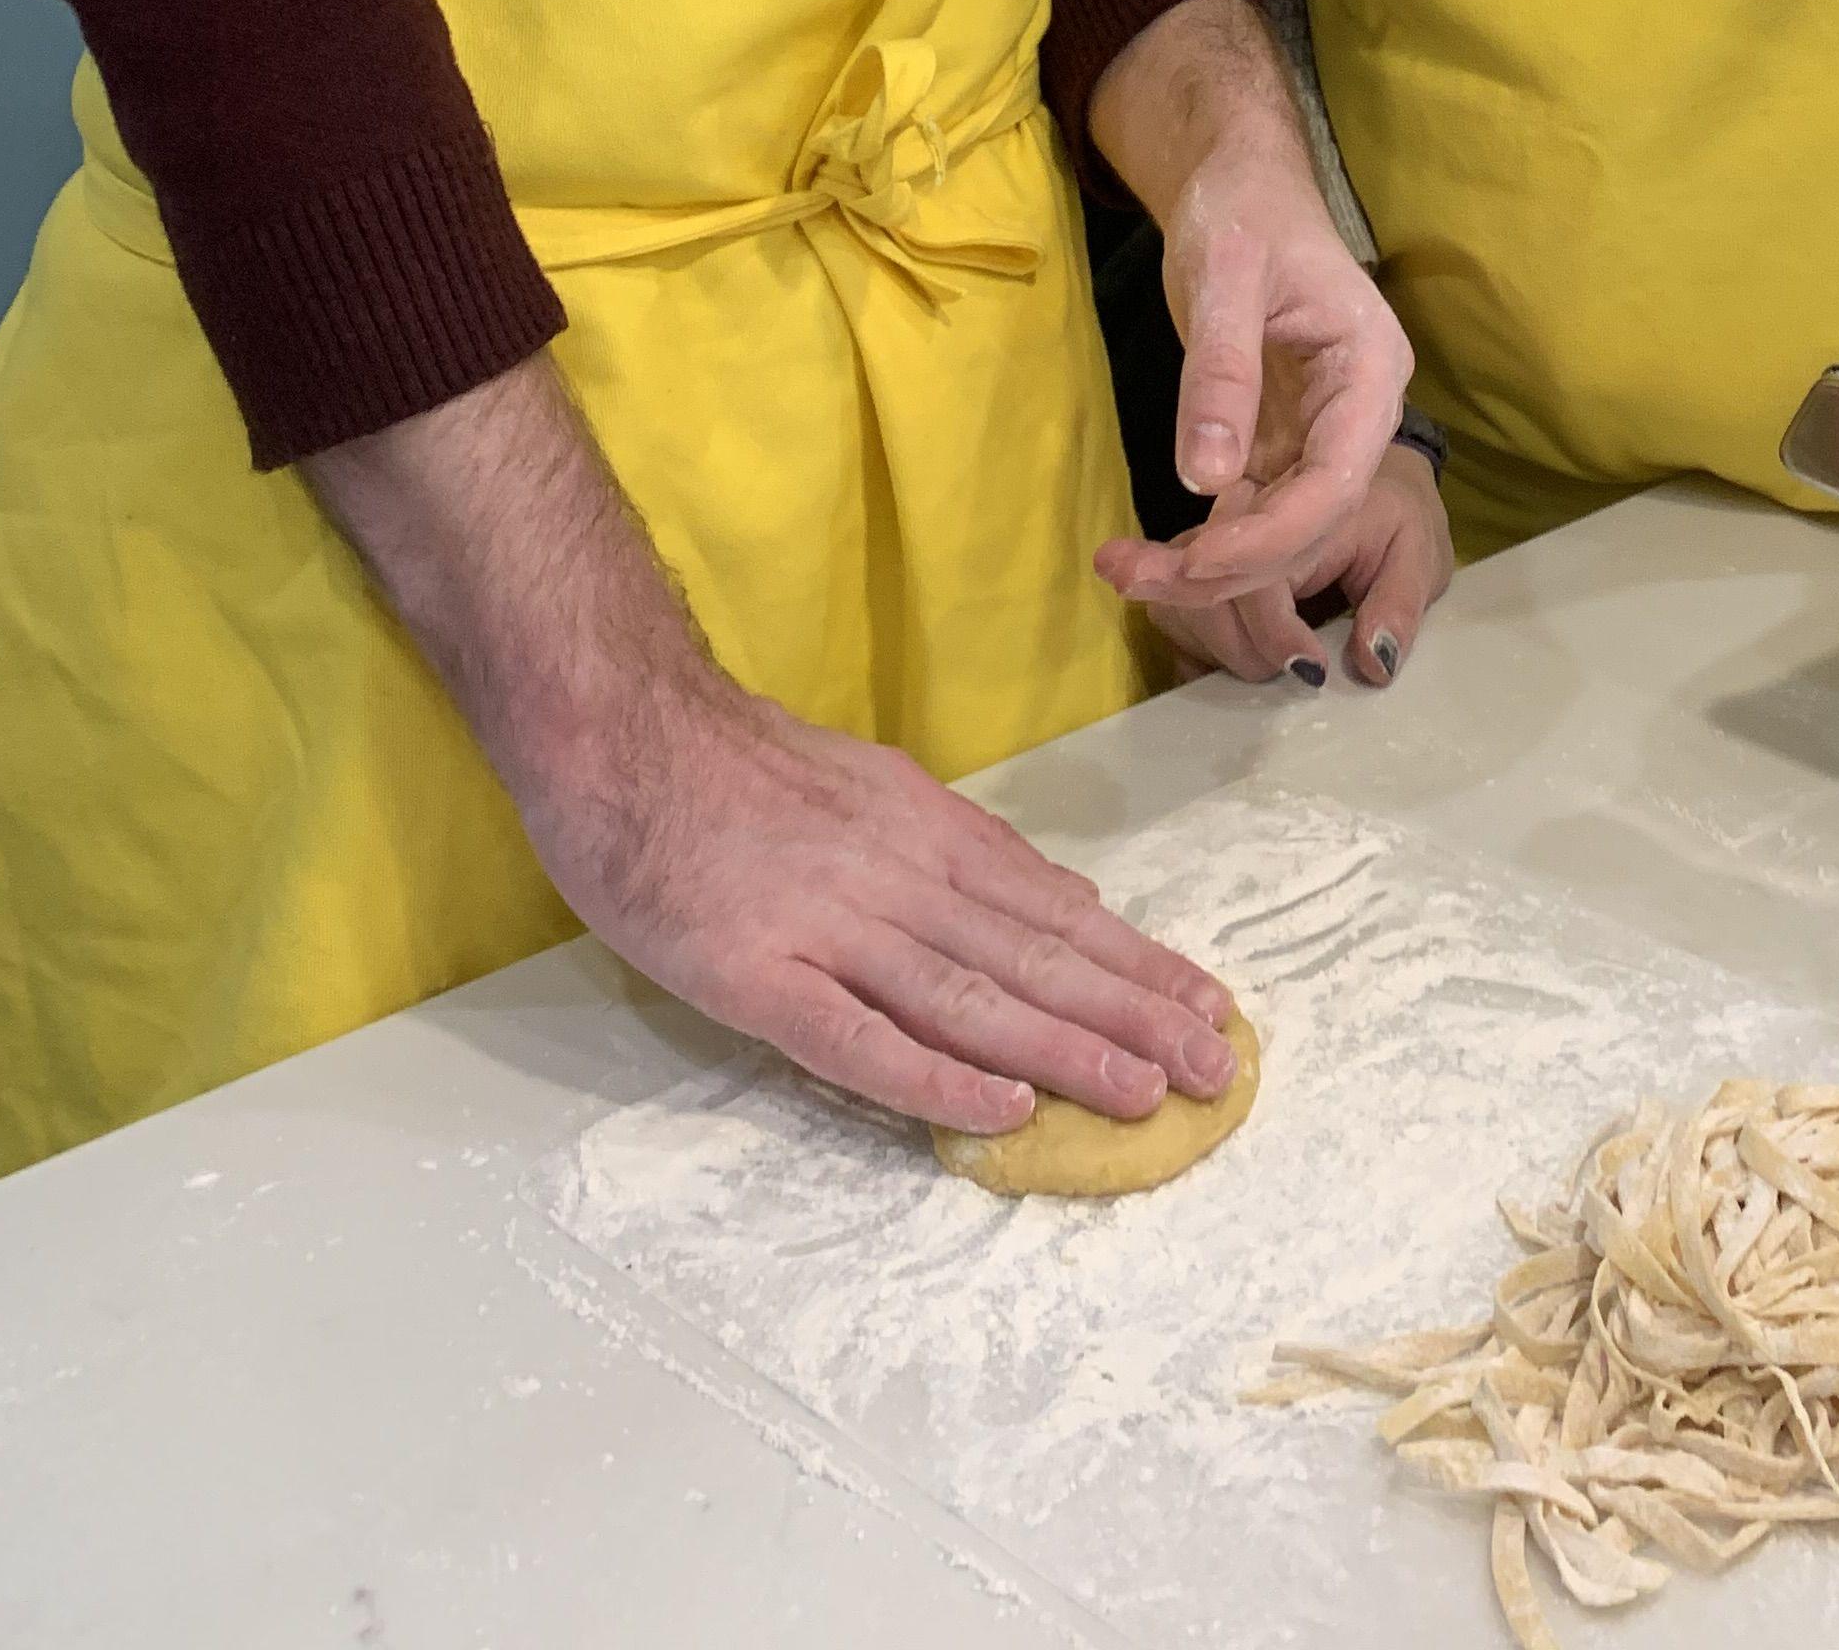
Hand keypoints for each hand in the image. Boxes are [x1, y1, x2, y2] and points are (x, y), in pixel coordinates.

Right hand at [302, 354, 1233, 1135]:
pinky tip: (998, 1107)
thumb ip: (963, 848)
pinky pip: (858, 1038)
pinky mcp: (757, 976)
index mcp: (927, 829)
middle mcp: (898, 874)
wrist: (620, 732)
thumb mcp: (876, 785)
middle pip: (1032, 955)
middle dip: (1132, 1013)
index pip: (1053, 908)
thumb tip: (1063, 899)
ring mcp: (829, 926)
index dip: (1134, 962)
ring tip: (1146, 1091)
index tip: (1208, 1005)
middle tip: (1218, 1067)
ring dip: (1066, 1048)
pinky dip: (935, 1075)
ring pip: (971, 996)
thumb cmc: (739, 766)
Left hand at [1087, 0, 1411, 615]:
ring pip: (1281, 524)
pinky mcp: (1280, 437)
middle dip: (1234, 563)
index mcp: (1371, 370)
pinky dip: (1205, 536)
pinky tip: (1150, 554)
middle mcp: (1358, 413)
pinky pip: (1253, 505)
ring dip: (1212, 563)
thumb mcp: (1225, 275)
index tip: (1198, 561)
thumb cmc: (1242, 209)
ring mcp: (1320, 430)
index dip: (1274, 534)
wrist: (1237, 182)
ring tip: (1126, 571)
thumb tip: (1206, 479)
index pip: (1338, 478)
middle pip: (1312, 517)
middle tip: (1139, 581)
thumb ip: (1221, 373)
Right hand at [1136, 441, 1453, 689]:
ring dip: (1222, 656)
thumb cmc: (1394, 519)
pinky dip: (1200, 652)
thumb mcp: (1417, 553)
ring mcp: (1205, 540)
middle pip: (1205, 601)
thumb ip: (1399, 604)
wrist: (1371, 484)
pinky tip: (1238, 660)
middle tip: (1298, 672)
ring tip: (1273, 665)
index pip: (1255, 577)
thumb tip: (1373, 662)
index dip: (1274, 635)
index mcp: (1292, 504)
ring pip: (1178, 613)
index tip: (1312, 671)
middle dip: (1248, 653)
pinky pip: (1173, 620)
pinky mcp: (1193, 565)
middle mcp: (1235, 517)